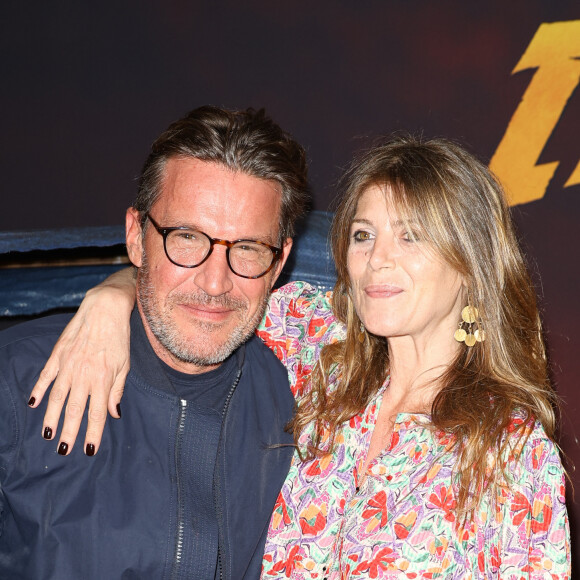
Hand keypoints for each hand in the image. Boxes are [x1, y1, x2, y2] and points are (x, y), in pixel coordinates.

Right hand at [28, 268, 135, 455]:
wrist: (104, 309)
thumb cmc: (118, 338)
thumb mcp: (124, 365)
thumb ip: (117, 390)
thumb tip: (114, 414)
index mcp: (103, 379)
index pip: (98, 413)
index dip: (93, 433)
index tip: (89, 450)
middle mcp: (84, 375)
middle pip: (75, 410)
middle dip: (69, 432)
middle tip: (64, 450)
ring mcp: (68, 365)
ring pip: (57, 398)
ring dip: (52, 418)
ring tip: (48, 435)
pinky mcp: (58, 355)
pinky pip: (46, 377)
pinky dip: (39, 390)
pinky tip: (34, 404)